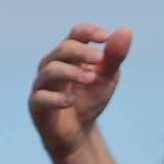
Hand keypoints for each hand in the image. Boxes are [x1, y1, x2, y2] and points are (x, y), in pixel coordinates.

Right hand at [29, 23, 131, 157]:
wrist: (77, 133)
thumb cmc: (89, 99)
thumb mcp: (106, 78)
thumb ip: (114, 56)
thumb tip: (126, 30)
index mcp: (70, 55)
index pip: (76, 34)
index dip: (89, 32)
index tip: (105, 37)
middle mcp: (53, 65)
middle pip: (63, 49)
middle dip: (82, 52)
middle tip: (100, 59)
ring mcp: (43, 84)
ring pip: (50, 70)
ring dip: (71, 72)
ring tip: (91, 79)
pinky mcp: (37, 105)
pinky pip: (40, 97)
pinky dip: (55, 98)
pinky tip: (70, 101)